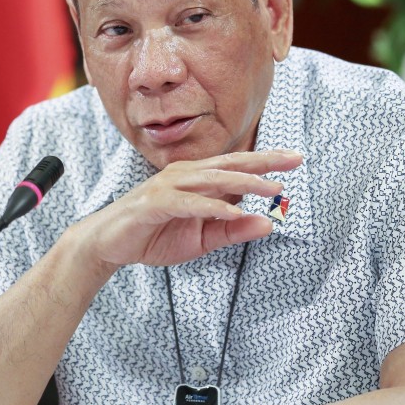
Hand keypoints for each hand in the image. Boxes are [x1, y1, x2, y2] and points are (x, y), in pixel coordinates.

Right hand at [78, 149, 301, 269]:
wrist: (108, 244)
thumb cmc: (153, 236)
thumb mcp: (201, 239)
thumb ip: (232, 230)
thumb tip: (267, 224)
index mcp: (196, 179)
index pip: (237, 166)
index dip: (266, 162)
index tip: (295, 160)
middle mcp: (184, 176)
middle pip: (230, 164)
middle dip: (263, 162)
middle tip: (294, 161)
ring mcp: (168, 187)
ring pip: (212, 179)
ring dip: (244, 183)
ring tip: (271, 189)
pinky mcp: (154, 203)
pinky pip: (189, 203)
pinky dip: (212, 206)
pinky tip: (234, 211)